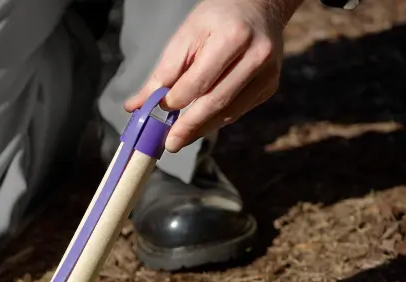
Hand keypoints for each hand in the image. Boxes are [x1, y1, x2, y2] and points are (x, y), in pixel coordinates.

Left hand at [126, 0, 302, 151]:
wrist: (258, 8)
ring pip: (230, 112)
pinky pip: (238, 111)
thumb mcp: (186, 36)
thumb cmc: (215, 20)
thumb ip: (163, 72)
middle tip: (170, 144)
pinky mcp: (269, 86)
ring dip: (202, 129)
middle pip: (217, 101)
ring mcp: (267, 74)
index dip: (177, 100)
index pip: (200, 80)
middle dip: (190, 126)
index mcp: (233, 37)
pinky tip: (200, 123)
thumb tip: (136, 105)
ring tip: (180, 138)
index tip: (158, 113)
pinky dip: (216, 119)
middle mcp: (257, 56)